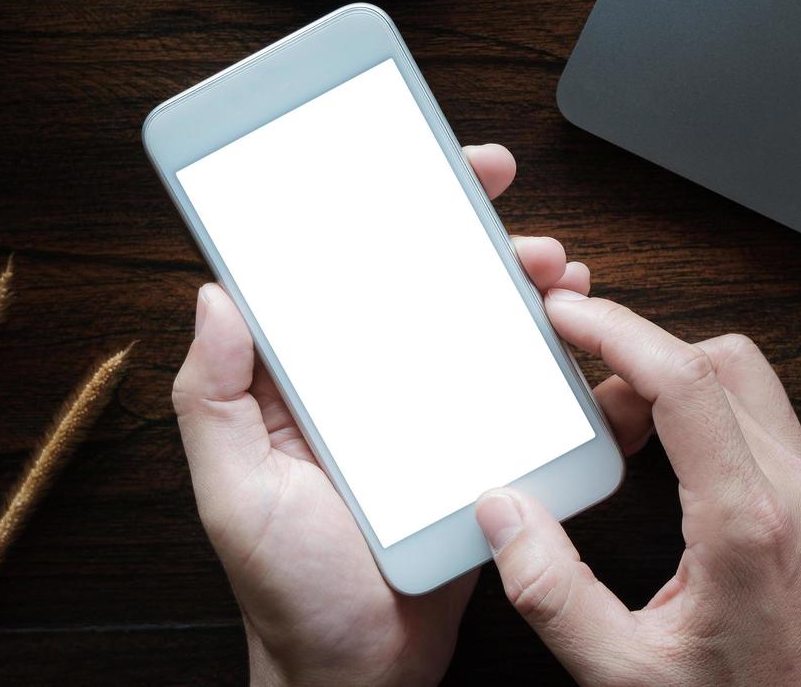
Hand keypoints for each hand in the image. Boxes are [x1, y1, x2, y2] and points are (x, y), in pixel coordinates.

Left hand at [172, 144, 619, 686]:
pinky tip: (585, 345)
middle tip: (512, 206)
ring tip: (560, 275)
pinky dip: (557, 362)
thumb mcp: (235, 495)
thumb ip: (214, 399)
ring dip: (522, 287)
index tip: (418, 165)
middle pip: (421, 281)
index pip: (341, 270)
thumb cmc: (291, 594)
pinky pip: (519, 392)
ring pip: (479, 326)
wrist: (363, 676)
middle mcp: (370, 383)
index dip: (379, 208)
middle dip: (471, 232)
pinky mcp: (477, 451)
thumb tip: (216, 295)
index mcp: (309, 379)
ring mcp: (428, 415)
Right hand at [475, 293, 800, 685]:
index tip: (564, 316)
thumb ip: (552, 592)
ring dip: (672, 381)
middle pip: (715, 359)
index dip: (616, 331)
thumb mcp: (623, 672)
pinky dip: (700, 407)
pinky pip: (756, 411)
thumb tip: (503, 514)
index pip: (684, 380)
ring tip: (617, 434)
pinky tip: (658, 456)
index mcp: (746, 520)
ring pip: (742, 376)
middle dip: (637, 356)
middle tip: (582, 398)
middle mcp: (793, 487)